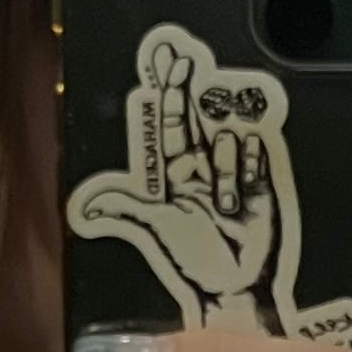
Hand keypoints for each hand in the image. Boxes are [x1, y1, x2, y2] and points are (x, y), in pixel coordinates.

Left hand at [61, 31, 283, 326]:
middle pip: (199, 119)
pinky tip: (250, 179)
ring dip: (227, 162)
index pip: (169, 126)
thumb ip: (125, 209)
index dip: (168, 93)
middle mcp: (202, 173)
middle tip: (187, 59)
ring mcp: (236, 177)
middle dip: (193, 89)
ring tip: (226, 200)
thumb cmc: (194, 264)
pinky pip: (261, 155)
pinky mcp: (265, 187)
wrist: (241, 292)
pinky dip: (254, 160)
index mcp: (173, 179)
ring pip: (230, 140)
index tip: (168, 60)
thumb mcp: (156, 228)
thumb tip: (86, 206)